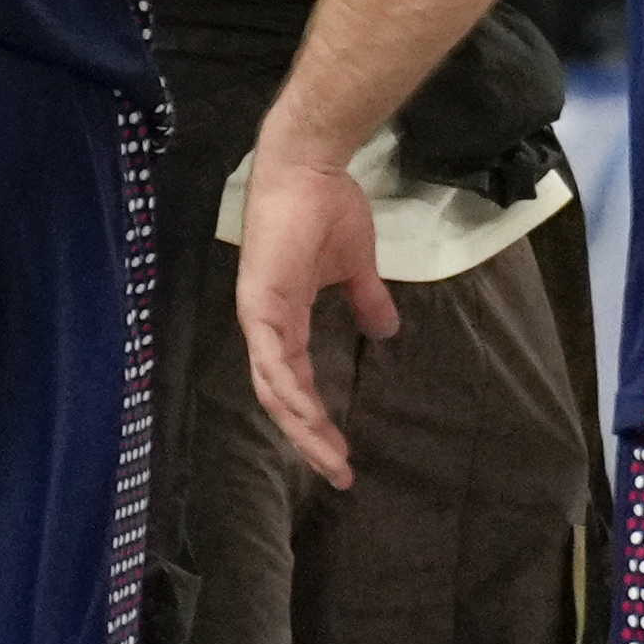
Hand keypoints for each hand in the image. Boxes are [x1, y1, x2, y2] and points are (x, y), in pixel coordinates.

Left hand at [234, 125, 399, 488]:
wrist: (311, 169)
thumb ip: (365, 300)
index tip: (344, 453)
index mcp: (284, 317)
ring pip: (274, 390)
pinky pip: (269, 361)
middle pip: (282, 398)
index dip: (317, 419)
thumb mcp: (355, 267)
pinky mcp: (257, 305)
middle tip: (340, 474)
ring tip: (331, 458)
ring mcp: (258, 317)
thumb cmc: (328, 209)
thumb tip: (387, 331)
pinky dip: (286, 392)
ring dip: (302, 427)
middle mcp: (265, 325)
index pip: (297, 382)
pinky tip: (306, 419)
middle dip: (310, 439)